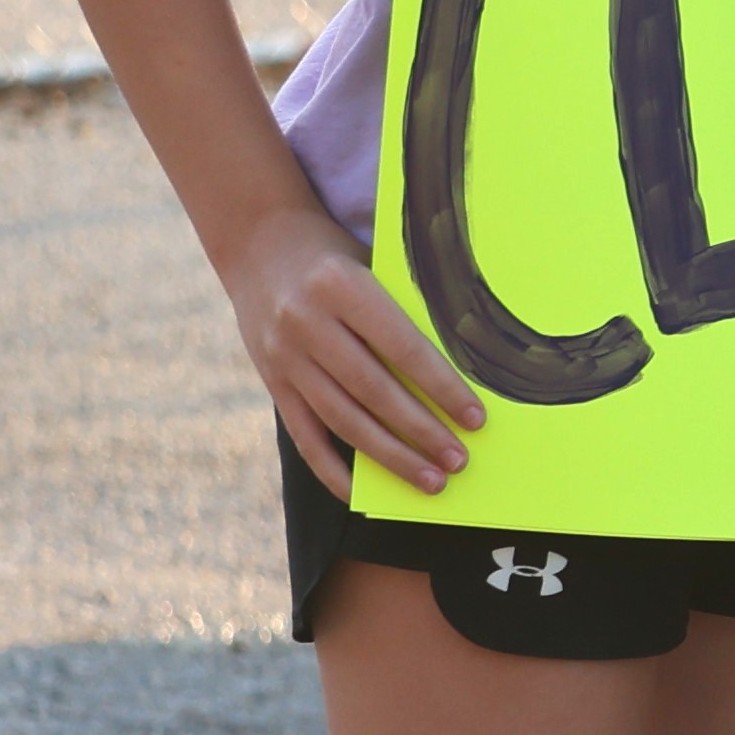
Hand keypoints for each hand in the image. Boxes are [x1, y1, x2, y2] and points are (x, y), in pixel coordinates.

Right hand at [223, 206, 484, 497]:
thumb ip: (406, 310)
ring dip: (388, 456)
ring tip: (430, 480)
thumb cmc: (337, 253)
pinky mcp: (271, 380)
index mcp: (343, 286)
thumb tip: (464, 366)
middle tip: (459, 462)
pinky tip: (358, 493)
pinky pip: (302, 432)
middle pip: (372, 391)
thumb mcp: (373, 264)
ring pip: (341, 419)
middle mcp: (307, 323)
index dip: (441, 387)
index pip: (402, 348)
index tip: (476, 419)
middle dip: (420, 432)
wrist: (258, 241)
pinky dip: (330, 467)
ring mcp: (283, 356)